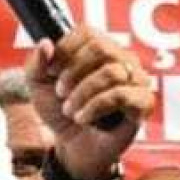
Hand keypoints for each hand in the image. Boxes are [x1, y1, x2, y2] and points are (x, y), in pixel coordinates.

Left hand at [26, 25, 152, 179]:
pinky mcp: (143, 103)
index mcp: (99, 48)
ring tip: (70, 110)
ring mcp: (136, 80)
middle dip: (74, 72)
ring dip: (82, 93)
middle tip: (60, 92)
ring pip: (111, 72)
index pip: (87, 33)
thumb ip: (36, 63)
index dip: (65, 50)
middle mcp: (121, 59)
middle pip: (101, 48)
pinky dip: (96, 107)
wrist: (72, 146)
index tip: (51, 72)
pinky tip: (83, 118)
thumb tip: (46, 43)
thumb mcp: (38, 87)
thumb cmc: (60, 111)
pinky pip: (122, 95)